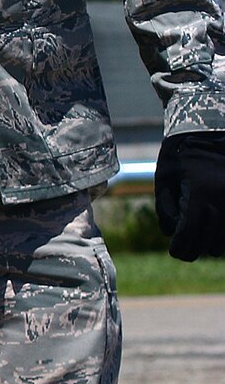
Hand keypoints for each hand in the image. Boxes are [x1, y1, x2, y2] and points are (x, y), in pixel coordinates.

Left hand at [154, 132, 224, 259]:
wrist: (209, 131)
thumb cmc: (181, 155)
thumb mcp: (165, 178)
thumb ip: (165, 208)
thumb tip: (172, 233)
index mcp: (200, 194)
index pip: (189, 234)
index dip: (180, 248)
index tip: (175, 252)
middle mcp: (222, 200)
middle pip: (208, 244)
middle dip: (193, 249)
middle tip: (184, 248)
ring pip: (223, 242)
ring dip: (209, 244)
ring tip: (199, 236)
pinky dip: (221, 236)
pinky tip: (212, 230)